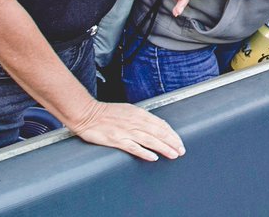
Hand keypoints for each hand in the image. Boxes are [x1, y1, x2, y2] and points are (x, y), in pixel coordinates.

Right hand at [69, 100, 184, 161]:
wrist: (87, 113)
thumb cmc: (106, 112)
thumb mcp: (128, 110)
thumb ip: (141, 118)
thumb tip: (156, 125)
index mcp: (139, 113)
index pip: (161, 124)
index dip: (171, 134)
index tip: (179, 141)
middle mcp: (135, 121)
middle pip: (158, 132)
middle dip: (172, 142)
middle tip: (181, 150)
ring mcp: (126, 131)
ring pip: (150, 140)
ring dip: (164, 147)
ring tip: (173, 154)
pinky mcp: (117, 139)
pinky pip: (134, 147)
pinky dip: (144, 152)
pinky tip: (153, 157)